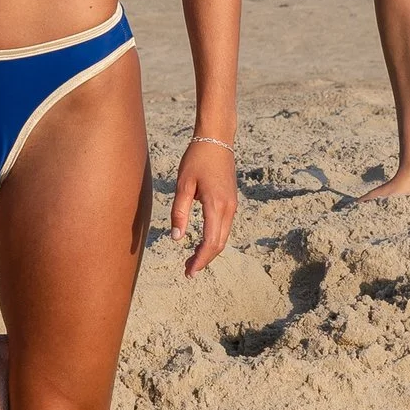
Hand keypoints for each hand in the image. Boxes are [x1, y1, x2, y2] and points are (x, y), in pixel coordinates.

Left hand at [170, 133, 237, 272]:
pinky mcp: (231, 201)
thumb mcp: (183, 185)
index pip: (211, 242)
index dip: (200, 260)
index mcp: (216, 205)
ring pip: (223, 237)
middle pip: (219, 244)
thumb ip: (179, 212)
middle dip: (204, 260)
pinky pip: (224, 227)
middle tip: (187, 271)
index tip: (188, 271)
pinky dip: (214, 240)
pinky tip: (202, 243)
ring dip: (209, 251)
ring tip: (192, 261)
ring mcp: (232, 205)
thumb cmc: (197, 159)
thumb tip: (176, 238)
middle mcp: (229, 208)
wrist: (217, 138)